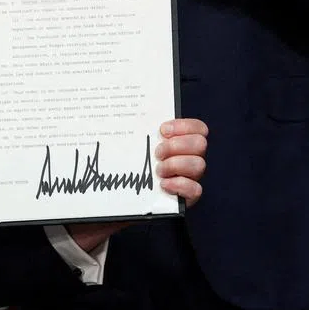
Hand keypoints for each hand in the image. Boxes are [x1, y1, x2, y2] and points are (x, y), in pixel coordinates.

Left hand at [66, 118, 208, 251]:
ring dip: (176, 165)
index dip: (184, 126)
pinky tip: (163, 185)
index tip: (162, 130)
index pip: (198, 128)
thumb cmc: (119, 169)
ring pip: (199, 165)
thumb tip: (108, 107)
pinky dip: (180, 185)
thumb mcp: (123, 147)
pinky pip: (196, 190)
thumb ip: (127, 129)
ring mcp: (187, 178)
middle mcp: (187, 159)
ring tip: (157, 171)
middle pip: (200, 143)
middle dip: (176, 145)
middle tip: (156, 153)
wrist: (111, 202)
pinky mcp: (183, 198)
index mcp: (178, 143)